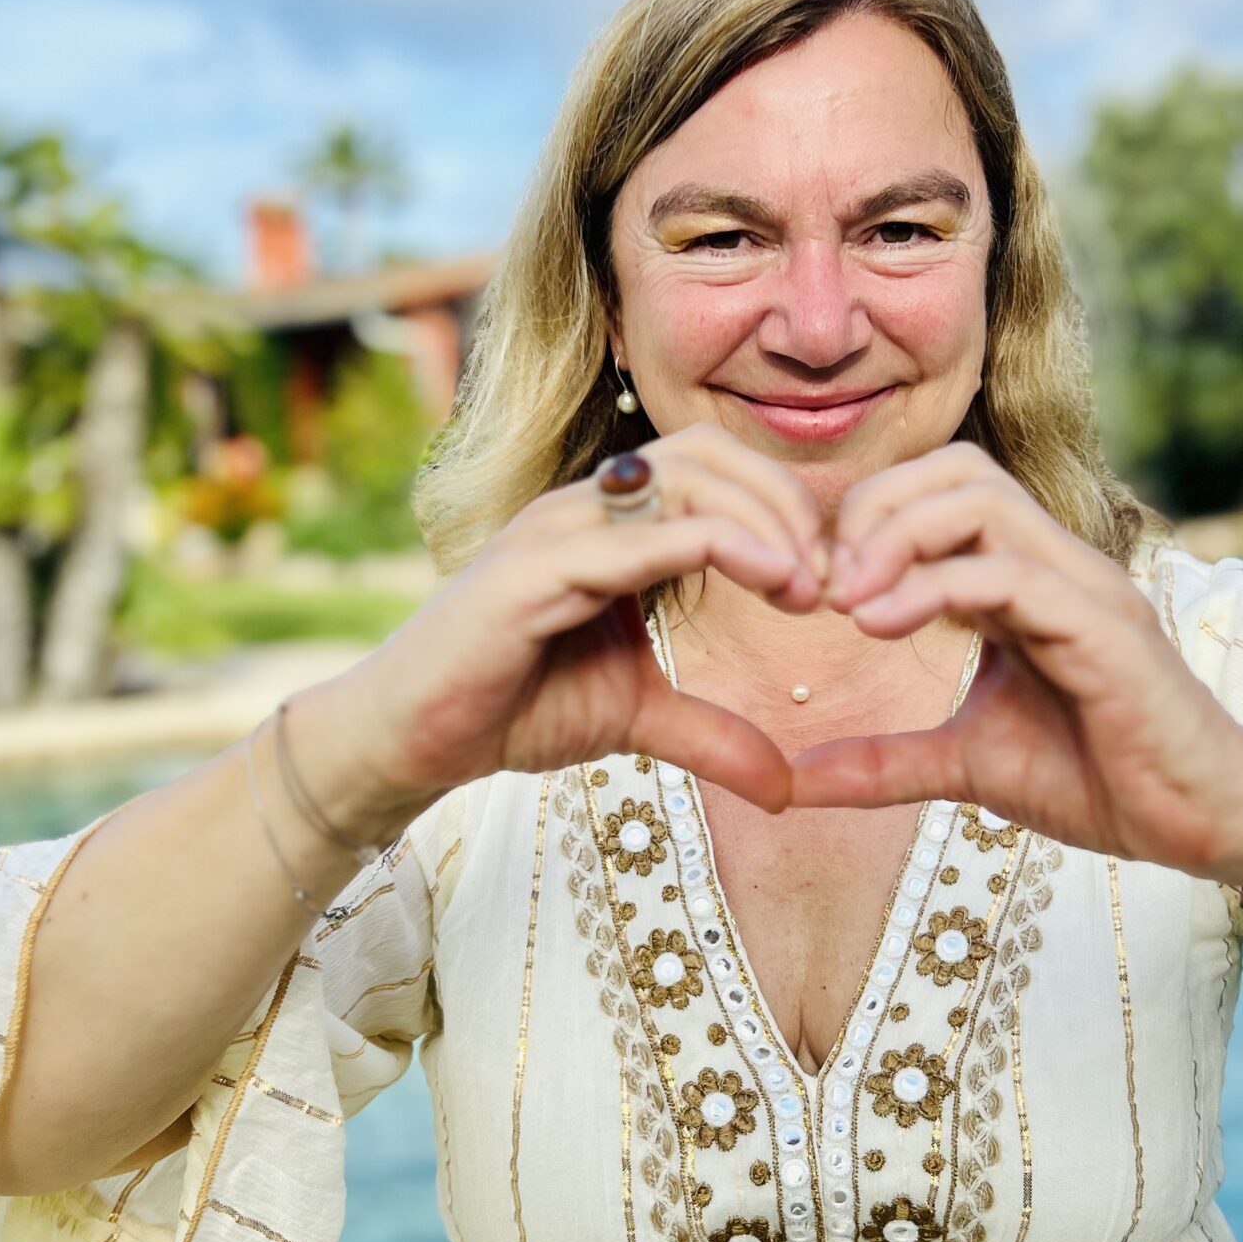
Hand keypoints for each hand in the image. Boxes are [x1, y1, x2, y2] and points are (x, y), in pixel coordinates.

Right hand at [303, 422, 829, 835]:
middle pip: (709, 454)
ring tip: (808, 587)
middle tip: (830, 579)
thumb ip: (712, 735)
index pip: (714, 467)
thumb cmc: (510, 706)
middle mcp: (585, 506)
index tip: (828, 578)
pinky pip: (641, 536)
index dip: (783, 507)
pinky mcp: (534, 570)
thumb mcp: (637, 718)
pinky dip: (719, 547)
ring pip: (685, 481)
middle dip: (786, 504)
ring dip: (765, 524)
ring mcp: (558, 529)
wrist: (412, 738)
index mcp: (610, 521)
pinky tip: (770, 581)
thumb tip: (786, 787)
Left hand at [788, 443, 1242, 884]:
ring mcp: (1084, 588)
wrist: (1198, 821)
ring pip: (983, 502)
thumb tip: (798, 780)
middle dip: (875, 511)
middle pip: (958, 469)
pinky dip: (936, 586)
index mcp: (1025, 578)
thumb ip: (887, 761)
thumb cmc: (1099, 780)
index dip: (867, 520)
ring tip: (847, 602)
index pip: (941, 489)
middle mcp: (1057, 565)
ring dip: (897, 538)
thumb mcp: (967, 765)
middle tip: (823, 584)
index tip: (815, 587)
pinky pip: (1012, 574)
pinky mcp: (1104, 628)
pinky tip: (879, 624)